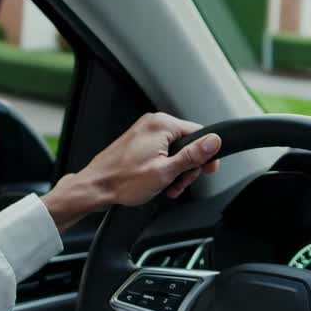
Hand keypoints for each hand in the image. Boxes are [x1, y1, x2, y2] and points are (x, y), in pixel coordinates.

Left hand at [42, 114, 221, 231]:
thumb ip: (192, 155)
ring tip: (168, 186)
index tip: (206, 170)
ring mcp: (144, 132)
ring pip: (175, 150)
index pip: (198, 133)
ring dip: (176, 170)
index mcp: (161, 125)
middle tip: (179, 184)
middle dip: (187, 167)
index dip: (205, 155)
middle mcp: (153, 123)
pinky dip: (165, 166)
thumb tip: (214, 142)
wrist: (95, 187)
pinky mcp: (139, 141)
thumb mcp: (165, 171)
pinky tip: (160, 181)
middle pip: (187, 143)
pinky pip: (162, 151)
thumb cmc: (123, 181)